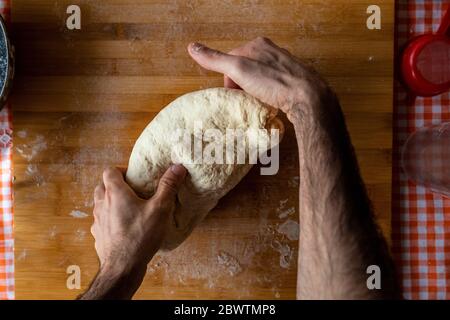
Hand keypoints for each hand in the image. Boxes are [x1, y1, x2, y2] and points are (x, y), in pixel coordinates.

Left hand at [91, 164, 186, 273]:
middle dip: (114, 186)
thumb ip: (168, 186)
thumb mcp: (160, 209)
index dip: (121, 170)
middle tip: (132, 191)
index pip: (110, 171)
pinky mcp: (98, 236)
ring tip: (128, 210)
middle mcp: (101, 204)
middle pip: (102, 186)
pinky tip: (123, 229)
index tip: (134, 176)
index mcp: (115, 193)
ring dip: (110, 203)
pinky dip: (109, 221)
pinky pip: (101, 222)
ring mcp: (97, 221)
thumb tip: (177, 168)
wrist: (123, 267)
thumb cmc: (141, 236)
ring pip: (100, 204)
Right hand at [187, 37, 331, 121]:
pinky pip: (274, 85)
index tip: (232, 93)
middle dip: (242, 85)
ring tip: (259, 102)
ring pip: (260, 77)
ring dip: (255, 91)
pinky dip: (269, 95)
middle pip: (246, 68)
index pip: (232, 59)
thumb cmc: (273, 82)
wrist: (307, 97)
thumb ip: (215, 60)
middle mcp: (273, 51)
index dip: (228, 79)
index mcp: (258, 45)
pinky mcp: (294, 79)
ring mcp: (285, 65)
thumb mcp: (238, 69)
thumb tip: (192, 47)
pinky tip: (272, 102)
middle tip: (245, 99)